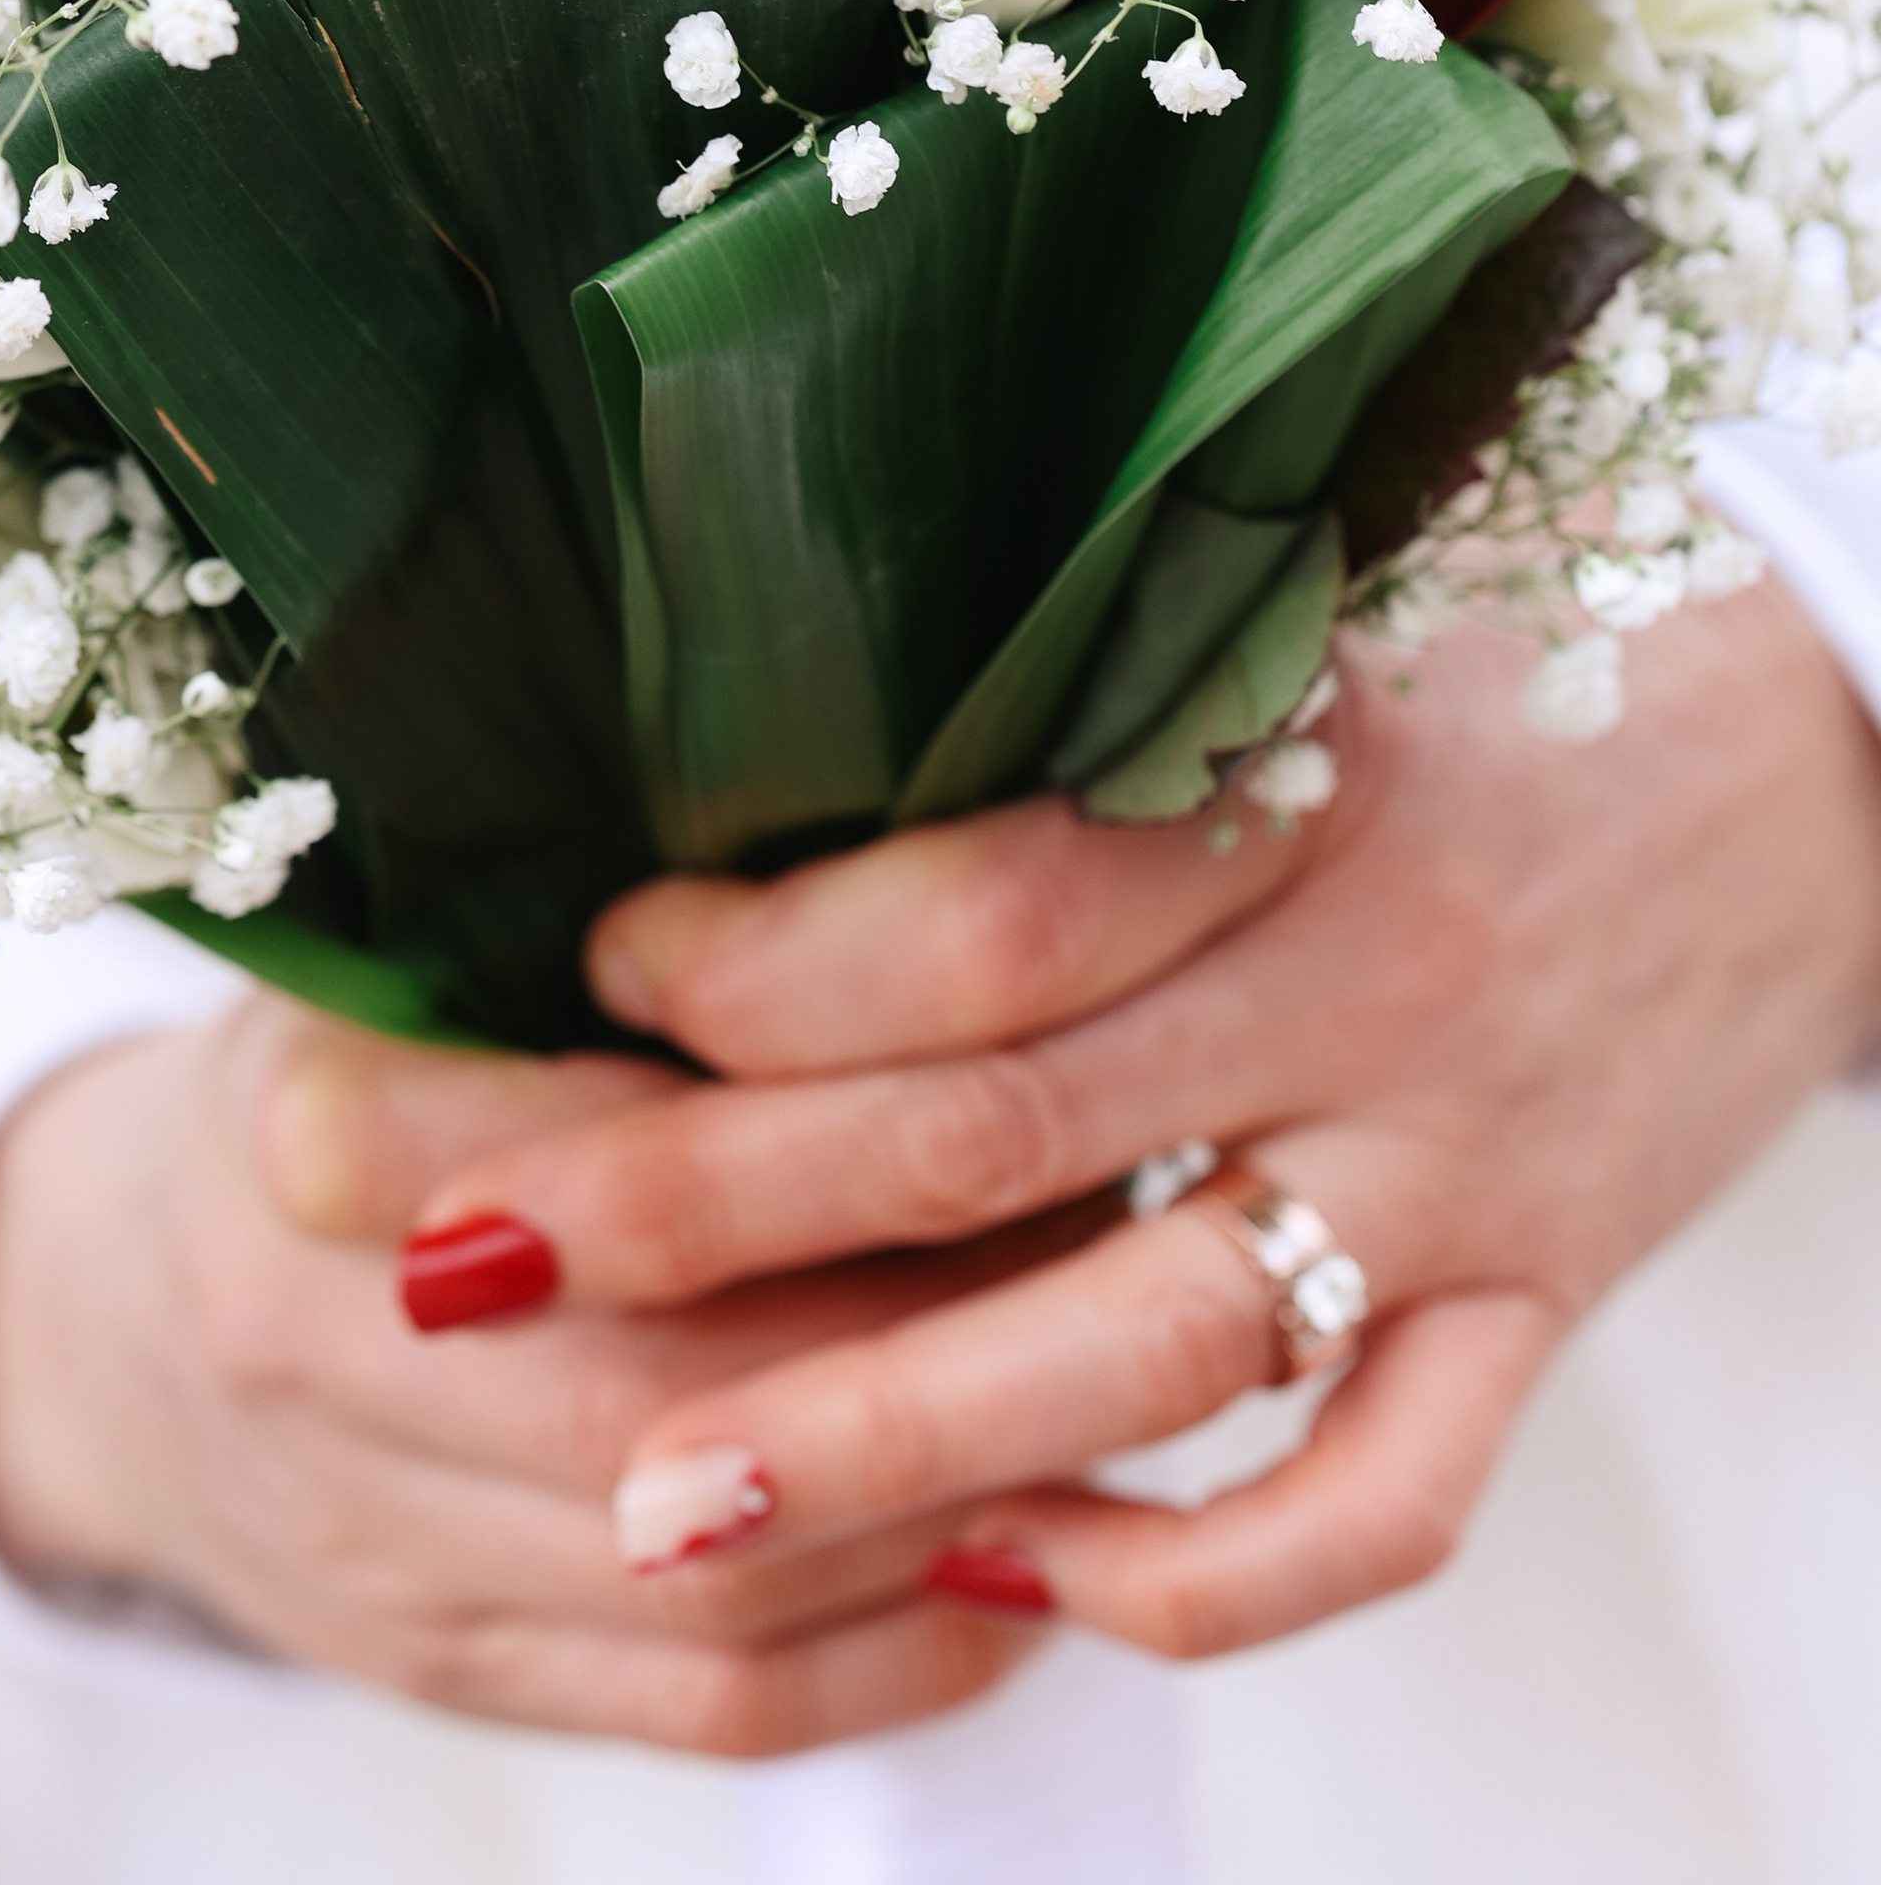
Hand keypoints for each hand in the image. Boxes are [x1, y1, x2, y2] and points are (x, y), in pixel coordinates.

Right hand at [0, 986, 1056, 1750]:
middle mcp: (309, 1342)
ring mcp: (366, 1536)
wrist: (109, 1310)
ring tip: (1108, 1414)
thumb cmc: (328, 1070)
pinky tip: (1019, 1578)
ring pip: (709, 1574)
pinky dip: (888, 1657)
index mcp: (307, 1115)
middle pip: (673, 1388)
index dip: (839, 1140)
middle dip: (920, 1343)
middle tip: (1116, 1255)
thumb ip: (610, 940)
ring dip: (936, 1512)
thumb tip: (915, 913)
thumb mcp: (405, 943)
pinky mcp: (437, 1672)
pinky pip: (702, 1706)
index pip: (617, 1159)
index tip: (1020, 1082)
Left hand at [403, 575, 1880, 1654]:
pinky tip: (1013, 1579)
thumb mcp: (1310, 621)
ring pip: (1143, 1347)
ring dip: (879, 1437)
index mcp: (1290, 774)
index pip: (981, 906)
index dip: (759, 961)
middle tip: (457, 1262)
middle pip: (991, 1129)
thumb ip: (1082, 704)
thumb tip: (772, 776)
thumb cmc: (1518, 663)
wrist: (1827, 761)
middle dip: (700, 1212)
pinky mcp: (1548, 1310)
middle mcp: (1367, 981)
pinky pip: (1379, 1502)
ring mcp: (1464, 1173)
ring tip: (650, 1502)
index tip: (582, 970)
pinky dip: (1192, 1568)